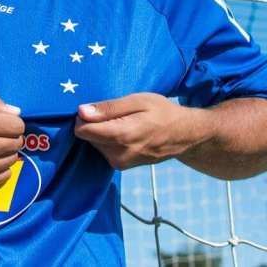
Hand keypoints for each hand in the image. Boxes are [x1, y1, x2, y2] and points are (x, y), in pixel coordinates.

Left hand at [73, 92, 212, 169]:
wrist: (185, 134)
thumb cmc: (162, 112)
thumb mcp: (137, 101)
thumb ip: (108, 108)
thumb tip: (81, 112)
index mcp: (122, 136)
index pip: (83, 131)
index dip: (85, 116)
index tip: (96, 108)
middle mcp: (119, 154)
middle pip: (88, 137)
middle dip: (95, 124)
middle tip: (116, 113)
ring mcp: (122, 163)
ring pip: (96, 144)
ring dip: (103, 132)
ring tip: (125, 122)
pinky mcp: (123, 166)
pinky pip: (105, 150)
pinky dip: (110, 140)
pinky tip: (126, 132)